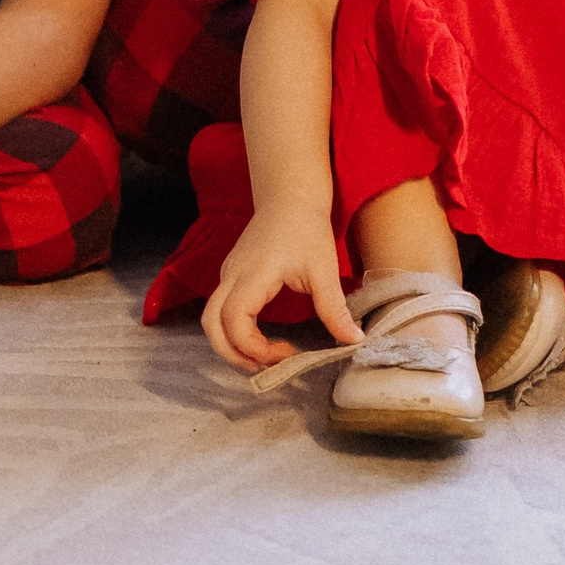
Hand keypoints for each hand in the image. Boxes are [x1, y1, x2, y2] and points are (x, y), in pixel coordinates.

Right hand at [201, 202, 354, 371]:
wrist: (290, 197)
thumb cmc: (306, 228)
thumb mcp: (323, 269)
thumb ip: (335, 308)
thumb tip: (354, 340)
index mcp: (252, 275)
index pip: (234, 322)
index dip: (255, 347)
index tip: (288, 353)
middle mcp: (232, 276)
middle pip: (211, 325)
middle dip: (233, 354)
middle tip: (267, 367)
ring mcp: (228, 276)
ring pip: (211, 320)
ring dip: (231, 345)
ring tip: (264, 358)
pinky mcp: (232, 277)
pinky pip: (221, 311)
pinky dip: (234, 332)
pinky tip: (262, 339)